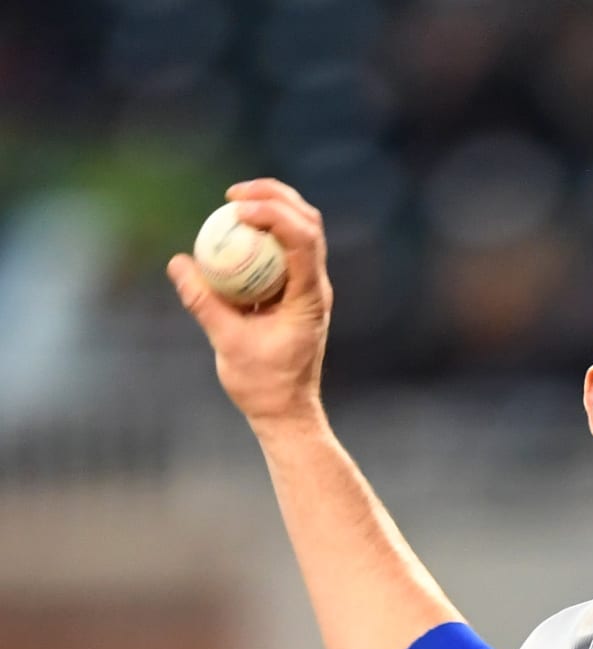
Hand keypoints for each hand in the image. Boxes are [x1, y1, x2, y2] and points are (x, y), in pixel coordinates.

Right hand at [167, 179, 332, 428]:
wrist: (286, 410)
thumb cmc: (263, 384)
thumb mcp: (228, 343)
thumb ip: (204, 302)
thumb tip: (178, 263)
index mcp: (309, 298)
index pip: (303, 241)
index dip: (274, 214)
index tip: (236, 209)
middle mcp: (315, 287)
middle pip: (308, 223)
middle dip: (275, 197)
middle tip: (233, 194)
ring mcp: (309, 288)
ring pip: (302, 232)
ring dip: (273, 208)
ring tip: (234, 203)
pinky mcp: (296, 292)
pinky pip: (284, 251)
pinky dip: (263, 233)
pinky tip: (233, 231)